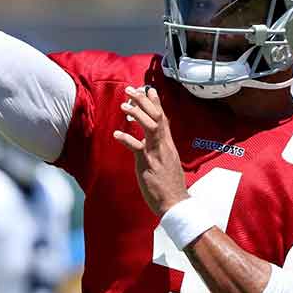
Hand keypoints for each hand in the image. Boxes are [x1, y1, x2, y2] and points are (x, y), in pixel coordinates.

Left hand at [112, 86, 188, 215]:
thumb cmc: (170, 185)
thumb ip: (161, 149)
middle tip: (131, 90)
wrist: (176, 203)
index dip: (155, 103)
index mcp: (168, 144)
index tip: (148, 89)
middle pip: (157, 117)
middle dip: (144, 101)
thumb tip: (154, 141)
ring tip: (124, 105)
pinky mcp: (148, 164)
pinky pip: (137, 148)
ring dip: (137, 113)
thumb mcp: (168, 162)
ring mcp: (156, 154)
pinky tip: (116, 133)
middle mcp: (164, 145)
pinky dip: (126, 139)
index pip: (163, 118)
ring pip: (150, 127)